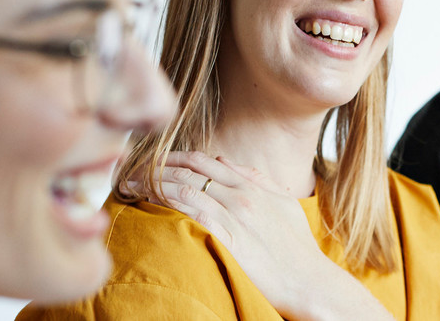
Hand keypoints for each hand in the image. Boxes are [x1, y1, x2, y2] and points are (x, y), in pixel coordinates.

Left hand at [128, 151, 389, 320]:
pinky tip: (149, 199)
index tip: (151, 161)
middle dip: (155, 166)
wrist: (309, 281)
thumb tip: (226, 162)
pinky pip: (190, 208)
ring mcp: (235, 213)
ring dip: (153, 181)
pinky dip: (167, 199)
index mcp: (253, 185)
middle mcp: (242, 194)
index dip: (173, 158)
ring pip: (186, 185)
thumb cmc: (297, 250)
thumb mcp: (283, 205)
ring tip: (130, 184)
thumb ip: (256, 180)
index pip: (204, 160)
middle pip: (189, 169)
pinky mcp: (228, 235)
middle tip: (129, 170)